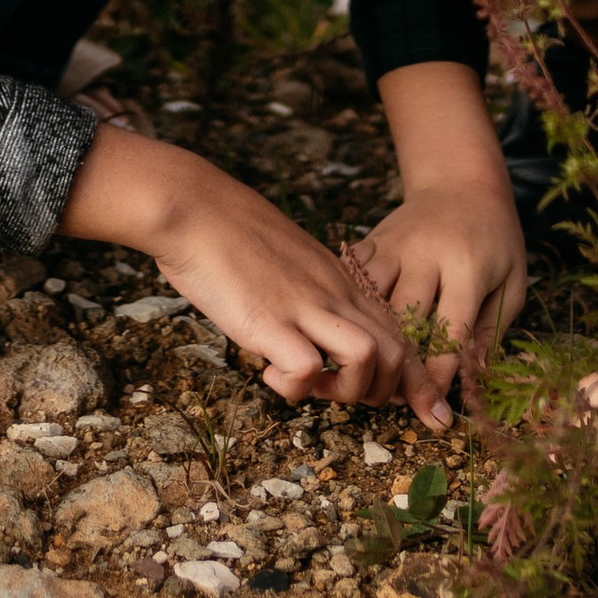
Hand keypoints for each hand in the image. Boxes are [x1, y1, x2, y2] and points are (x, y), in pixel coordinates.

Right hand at [61, 124, 450, 426]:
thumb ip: (311, 286)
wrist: (195, 206)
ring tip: (308, 386)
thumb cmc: (232, 231)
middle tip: (335, 390)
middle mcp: (333, 292)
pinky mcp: (268, 320)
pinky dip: (294, 387)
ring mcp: (304, 306)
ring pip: (368, 357)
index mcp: (341, 279)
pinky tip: (268, 372)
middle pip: (396, 351)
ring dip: (345, 391)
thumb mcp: (292, 257)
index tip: (380, 392)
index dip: (401, 373)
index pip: (397, 330)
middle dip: (379, 391)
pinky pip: (307, 368)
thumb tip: (311, 321)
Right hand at [361, 60, 526, 393]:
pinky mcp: (369, 242)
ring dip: (368, 344)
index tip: (434, 413)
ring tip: (372, 376)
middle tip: (397, 404)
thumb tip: (471, 378)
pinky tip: (350, 339)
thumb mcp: (513, 282)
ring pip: (367, 304)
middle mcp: (424, 254)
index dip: (438, 377)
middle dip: (399, 369)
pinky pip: (350, 283)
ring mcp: (391, 246)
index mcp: (466, 266)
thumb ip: (492, 329)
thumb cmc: (495, 239)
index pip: (447, 331)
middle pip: (402, 323)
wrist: (460, 180)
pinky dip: (348, 314)